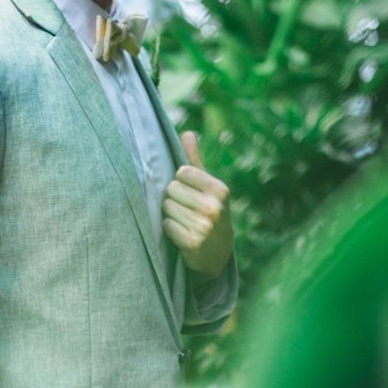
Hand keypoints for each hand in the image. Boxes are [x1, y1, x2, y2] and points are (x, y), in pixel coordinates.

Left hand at [161, 132, 233, 279]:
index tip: (190, 193)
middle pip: (171, 190)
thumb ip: (195, 160)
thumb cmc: (208, 212)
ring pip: (167, 208)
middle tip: (187, 211)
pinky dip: (170, 231)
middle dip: (174, 200)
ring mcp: (205, 226)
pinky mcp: (193, 242)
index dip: (180, 182)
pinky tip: (182, 235)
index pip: (181, 171)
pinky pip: (166, 225)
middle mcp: (215, 206)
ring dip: (171, 215)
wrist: (218, 254)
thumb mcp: (207, 187)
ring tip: (185, 223)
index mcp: (220, 189)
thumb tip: (187, 133)